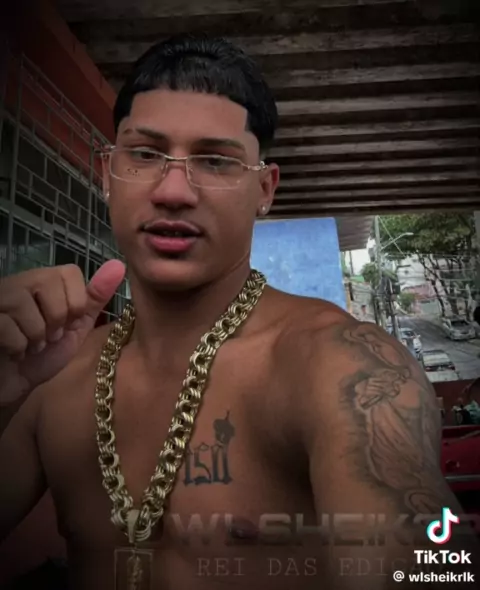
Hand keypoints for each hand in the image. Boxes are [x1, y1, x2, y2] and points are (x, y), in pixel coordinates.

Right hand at [0, 260, 125, 403]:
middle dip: (56, 318)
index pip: (70, 271)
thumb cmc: (44, 357)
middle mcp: (18, 282)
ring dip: (35, 335)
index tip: (69, 322)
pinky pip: (7, 326)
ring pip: (25, 304)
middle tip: (48, 336)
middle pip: (48, 282)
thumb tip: (119, 266)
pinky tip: (15, 352)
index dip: (75, 301)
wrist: (15, 386)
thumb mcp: (76, 327)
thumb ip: (94, 298)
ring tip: (31, 345)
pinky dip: (17, 346)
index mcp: (43, 281)